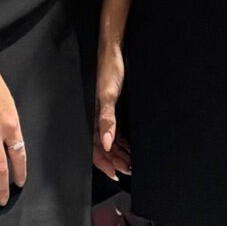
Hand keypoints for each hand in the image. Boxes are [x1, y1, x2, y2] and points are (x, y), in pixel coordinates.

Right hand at [93, 40, 128, 179]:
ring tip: (132, 163)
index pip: (96, 148)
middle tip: (130, 170)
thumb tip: (106, 144)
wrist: (114, 51)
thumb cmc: (109, 70)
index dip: (105, 163)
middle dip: (115, 162)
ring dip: (120, 154)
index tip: (117, 174)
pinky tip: (130, 148)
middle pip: (104, 148)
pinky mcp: (112, 109)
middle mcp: (98, 119)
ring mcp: (105, 115)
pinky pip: (115, 132)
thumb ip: (107, 120)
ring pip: (110, 142)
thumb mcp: (108, 95)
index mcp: (94, 118)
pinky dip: (122, 143)